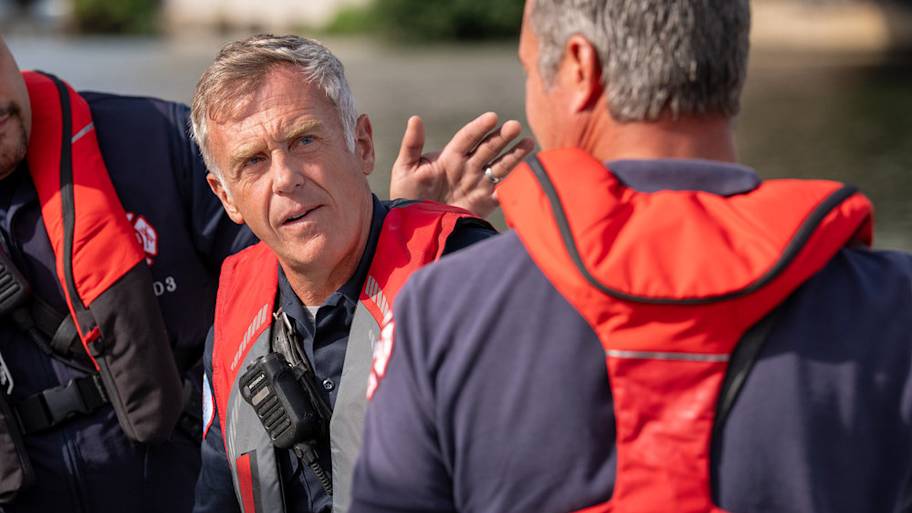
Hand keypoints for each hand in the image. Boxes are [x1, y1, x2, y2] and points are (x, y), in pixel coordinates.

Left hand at [389, 112, 534, 217]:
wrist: (414, 227)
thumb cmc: (406, 195)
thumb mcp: (405, 168)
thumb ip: (411, 145)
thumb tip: (415, 119)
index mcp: (450, 157)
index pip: (468, 137)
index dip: (480, 128)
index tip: (492, 117)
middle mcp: (468, 167)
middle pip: (488, 148)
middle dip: (502, 137)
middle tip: (515, 125)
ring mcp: (478, 184)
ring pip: (500, 166)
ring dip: (515, 155)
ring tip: (529, 142)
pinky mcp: (485, 203)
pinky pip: (503, 192)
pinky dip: (514, 185)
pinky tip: (526, 177)